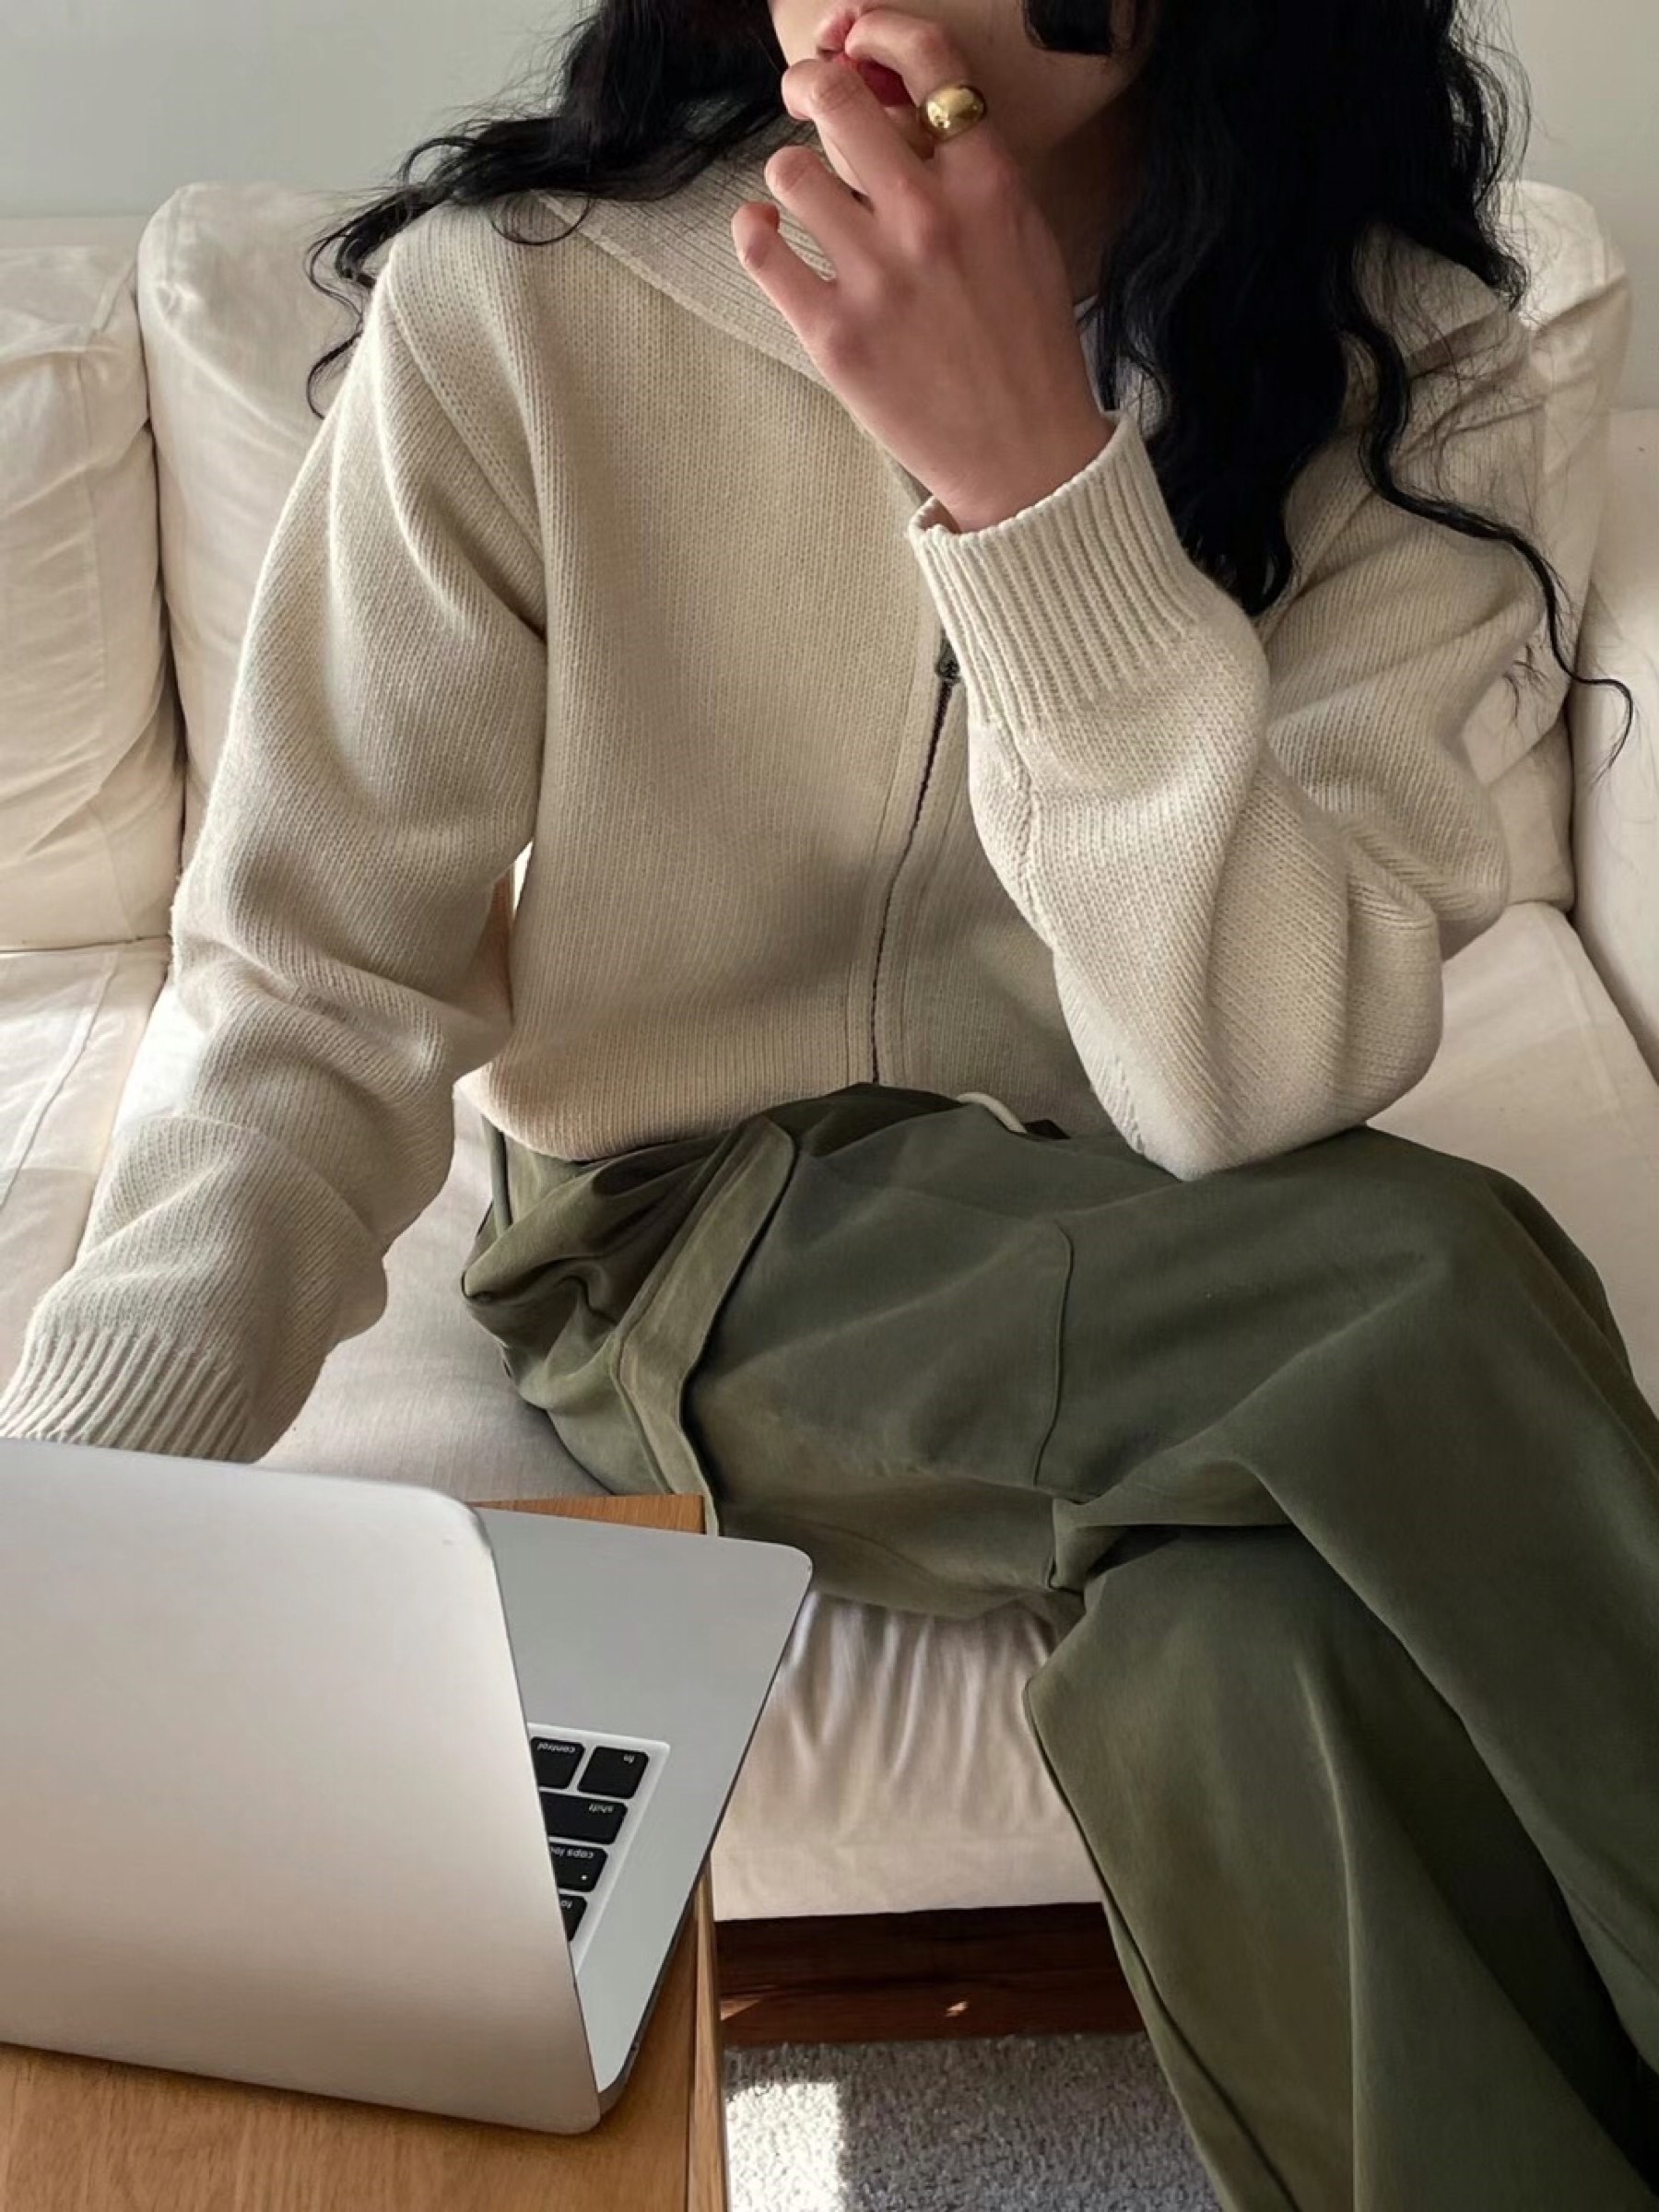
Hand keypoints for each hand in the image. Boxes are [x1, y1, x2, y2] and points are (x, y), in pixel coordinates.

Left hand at [731, 7, 1113, 533]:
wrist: (1025, 458)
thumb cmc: (1027, 349)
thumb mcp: (1026, 240)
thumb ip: (973, 174)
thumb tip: (909, 112)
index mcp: (986, 187)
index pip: (929, 60)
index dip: (879, 30)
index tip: (856, 39)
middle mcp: (928, 220)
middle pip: (835, 99)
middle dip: (809, 83)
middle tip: (805, 95)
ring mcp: (876, 278)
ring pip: (789, 171)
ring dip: (790, 175)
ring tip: (805, 202)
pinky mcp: (833, 333)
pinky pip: (761, 248)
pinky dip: (755, 231)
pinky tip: (768, 235)